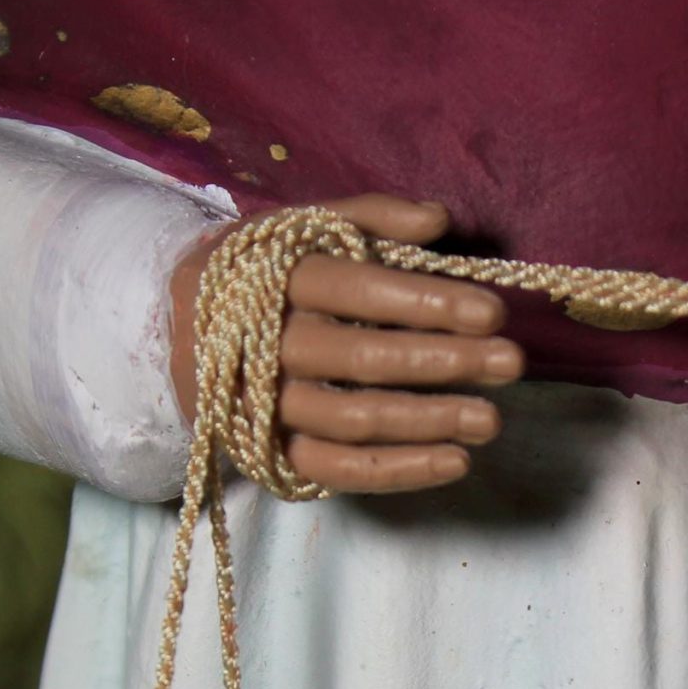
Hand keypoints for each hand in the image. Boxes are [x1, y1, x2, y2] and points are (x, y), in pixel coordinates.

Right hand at [170, 194, 519, 493]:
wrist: (178, 330)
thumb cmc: (267, 274)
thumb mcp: (302, 228)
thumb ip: (369, 217)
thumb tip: (439, 220)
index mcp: (274, 278)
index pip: (354, 287)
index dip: (423, 301)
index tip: (490, 312)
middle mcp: (266, 345)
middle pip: (359, 357)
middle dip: (442, 361)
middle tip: (509, 363)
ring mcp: (266, 406)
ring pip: (352, 419)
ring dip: (428, 421)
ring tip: (491, 418)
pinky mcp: (272, 454)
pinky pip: (338, 470)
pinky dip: (398, 471)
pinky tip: (454, 461)